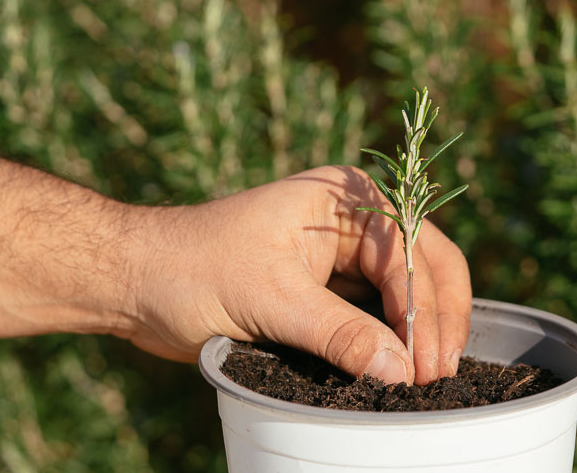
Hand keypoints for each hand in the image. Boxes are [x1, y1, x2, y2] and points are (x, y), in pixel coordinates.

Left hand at [125, 166, 471, 384]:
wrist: (137, 281)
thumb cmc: (191, 269)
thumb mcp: (271, 300)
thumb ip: (340, 334)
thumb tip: (400, 372)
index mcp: (343, 198)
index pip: (407, 252)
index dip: (421, 308)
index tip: (422, 363)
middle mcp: (352, 219)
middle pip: (424, 263)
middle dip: (436, 318)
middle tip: (439, 373)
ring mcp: (342, 253)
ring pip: (407, 288)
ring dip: (422, 330)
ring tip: (430, 378)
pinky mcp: (329, 287)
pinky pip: (377, 310)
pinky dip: (394, 338)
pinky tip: (403, 366)